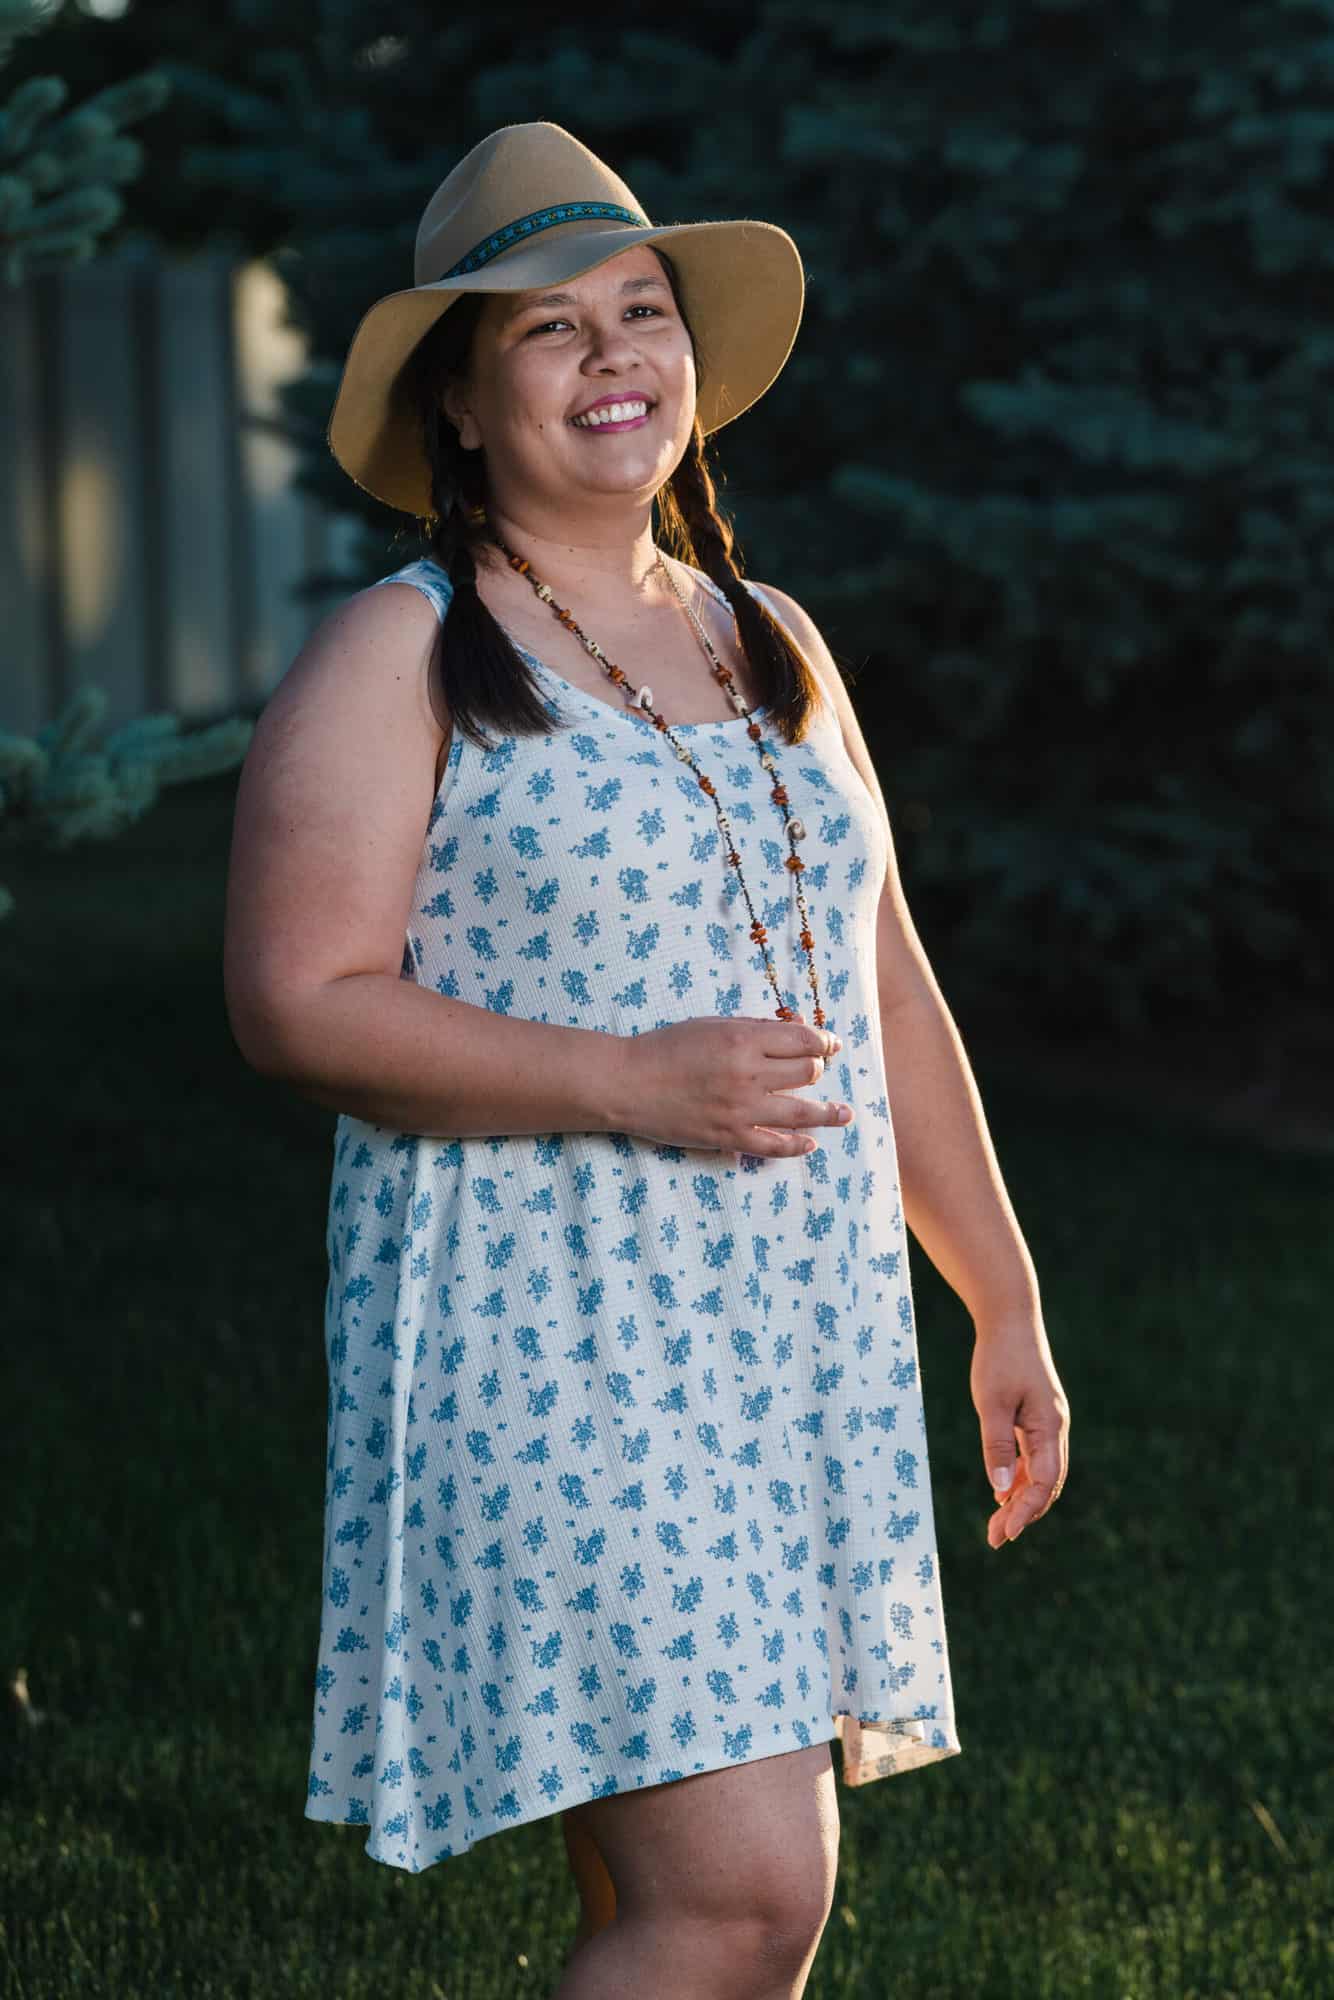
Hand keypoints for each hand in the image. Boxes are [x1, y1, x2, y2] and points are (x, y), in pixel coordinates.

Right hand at [610, 1013, 852, 1157]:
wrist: (627, 1084)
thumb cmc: (666, 1047)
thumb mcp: (712, 1023)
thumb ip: (754, 1027)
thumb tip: (794, 1029)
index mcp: (744, 1038)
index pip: (803, 1039)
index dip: (823, 1041)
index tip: (830, 1045)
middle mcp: (749, 1074)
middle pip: (808, 1073)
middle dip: (818, 1070)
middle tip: (817, 1072)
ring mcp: (741, 1109)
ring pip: (802, 1112)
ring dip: (828, 1113)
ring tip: (844, 1114)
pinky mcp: (729, 1138)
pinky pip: (773, 1146)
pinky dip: (796, 1146)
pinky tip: (809, 1144)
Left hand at [969, 1315, 1069, 1548]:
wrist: (1009, 1319)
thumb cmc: (999, 1358)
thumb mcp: (991, 1403)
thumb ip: (996, 1445)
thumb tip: (999, 1490)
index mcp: (1050, 1427)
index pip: (1044, 1482)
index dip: (1026, 1511)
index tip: (1004, 1533)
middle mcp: (1055, 1429)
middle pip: (1045, 1484)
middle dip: (1023, 1514)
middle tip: (994, 1539)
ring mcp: (1048, 1423)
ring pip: (1039, 1473)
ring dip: (1019, 1499)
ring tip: (995, 1525)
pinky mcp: (1037, 1417)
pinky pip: (1032, 1458)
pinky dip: (1018, 1478)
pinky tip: (1000, 1494)